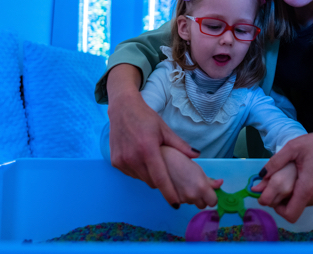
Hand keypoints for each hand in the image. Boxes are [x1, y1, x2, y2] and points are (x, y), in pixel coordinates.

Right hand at [107, 64, 198, 207]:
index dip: (169, 193)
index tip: (176, 204)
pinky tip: (142, 159)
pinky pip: (131, 174)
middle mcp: (133, 157)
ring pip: (141, 179)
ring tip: (154, 163)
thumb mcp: (165, 130)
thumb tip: (196, 156)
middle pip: (152, 181)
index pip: (160, 178)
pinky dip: (139, 171)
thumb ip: (180, 145)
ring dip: (150, 176)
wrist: (122, 109)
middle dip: (161, 182)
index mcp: (148, 149)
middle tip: (168, 174)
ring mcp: (122, 161)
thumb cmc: (146, 118)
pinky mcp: (115, 162)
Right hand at [161, 146, 222, 208]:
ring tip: (185, 183)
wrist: (160, 158)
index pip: (213, 202)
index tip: (208, 191)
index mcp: (201, 187)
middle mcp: (192, 196)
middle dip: (201, 198)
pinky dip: (181, 196)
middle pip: (202, 205)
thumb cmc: (180, 159)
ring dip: (191, 197)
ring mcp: (181, 199)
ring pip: (191, 203)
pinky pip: (181, 202)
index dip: (211, 197)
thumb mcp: (198, 169)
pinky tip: (178, 185)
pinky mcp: (171, 199)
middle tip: (196, 185)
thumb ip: (209, 180)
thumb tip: (220, 183)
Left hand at [255, 130, 312, 222]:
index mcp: (307, 189)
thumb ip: (275, 162)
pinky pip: (304, 199)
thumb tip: (260, 176)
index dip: (275, 208)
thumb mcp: (293, 148)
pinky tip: (294, 176)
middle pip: (291, 210)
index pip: (289, 214)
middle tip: (272, 182)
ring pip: (297, 204)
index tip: (268, 194)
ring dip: (287, 195)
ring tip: (284, 176)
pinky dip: (295, 192)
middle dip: (278, 200)